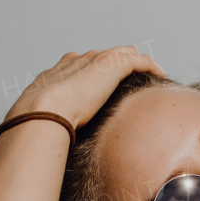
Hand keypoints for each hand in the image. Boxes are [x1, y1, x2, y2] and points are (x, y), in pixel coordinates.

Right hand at [5, 46, 165, 130]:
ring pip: (123, 54)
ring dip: (138, 62)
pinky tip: (159, 74)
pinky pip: (137, 60)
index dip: (97, 73)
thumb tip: (53, 146)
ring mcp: (94, 61)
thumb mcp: (44, 122)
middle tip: (133, 79)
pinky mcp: (110, 64)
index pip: (82, 65)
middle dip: (119, 65)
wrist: (43, 112)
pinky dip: (149, 65)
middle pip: (104, 56)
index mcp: (59, 72)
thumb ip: (52, 126)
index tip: (106, 86)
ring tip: (151, 74)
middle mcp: (78, 61)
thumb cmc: (40, 123)